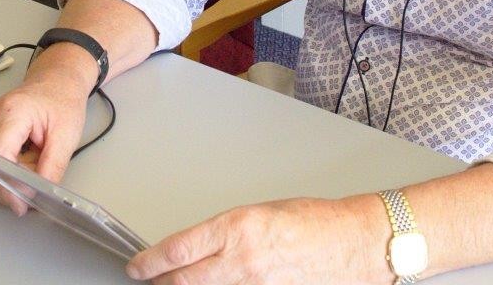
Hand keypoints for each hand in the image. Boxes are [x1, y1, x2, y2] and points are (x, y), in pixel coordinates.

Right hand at [0, 59, 92, 213]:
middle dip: (3, 188)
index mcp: (12, 112)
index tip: (22, 202)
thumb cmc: (62, 101)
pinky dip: (5, 171)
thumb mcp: (66, 136)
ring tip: (30, 181)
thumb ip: (53, 167)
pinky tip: (24, 171)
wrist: (57, 81)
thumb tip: (40, 195)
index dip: (7, 183)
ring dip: (5, 180)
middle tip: (25, 204)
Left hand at [126, 196, 382, 284]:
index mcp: (237, 228)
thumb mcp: (260, 214)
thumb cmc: (315, 222)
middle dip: (162, 283)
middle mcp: (242, 260)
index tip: (136, 266)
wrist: (356, 243)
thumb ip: (226, 235)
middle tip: (150, 281)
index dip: (149, 261)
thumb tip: (198, 250)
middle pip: (184, 281)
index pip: (178, 249)